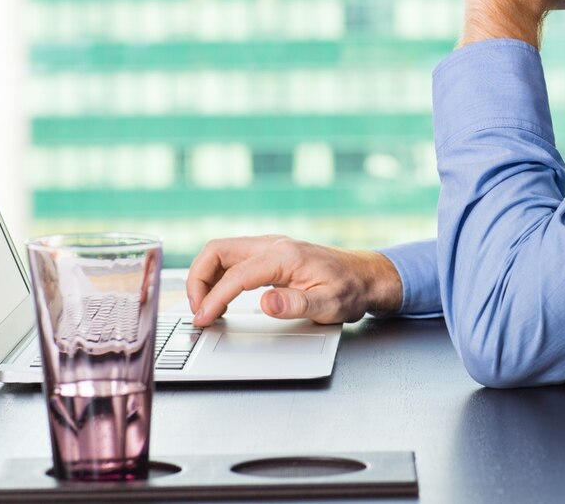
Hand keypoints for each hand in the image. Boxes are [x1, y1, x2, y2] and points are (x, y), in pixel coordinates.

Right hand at [186, 234, 402, 326]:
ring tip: (204, 307)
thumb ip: (295, 305)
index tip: (202, 319)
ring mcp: (270, 247)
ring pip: (222, 253)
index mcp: (284, 256)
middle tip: (197, 310)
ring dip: (205, 277)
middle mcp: (273, 245)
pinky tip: (220, 298)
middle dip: (198, 279)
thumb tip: (265, 303)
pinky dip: (218, 277)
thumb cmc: (351, 290)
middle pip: (217, 251)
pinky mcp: (270, 255)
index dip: (214, 298)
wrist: (366, 277)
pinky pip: (233, 260)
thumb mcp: (329, 305)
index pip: (236, 275)